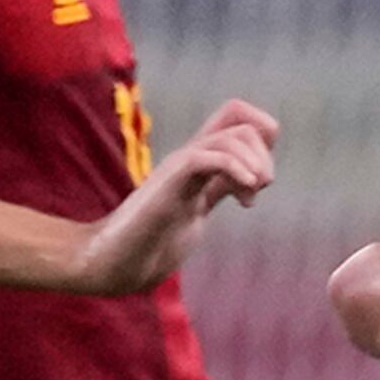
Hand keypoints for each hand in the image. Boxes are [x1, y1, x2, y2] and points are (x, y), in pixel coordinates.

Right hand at [69, 99, 278, 293]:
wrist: (115, 264)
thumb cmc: (151, 244)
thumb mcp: (199, 211)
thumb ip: (220, 190)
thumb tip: (251, 184)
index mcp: (199, 160)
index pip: (236, 115)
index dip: (262, 137)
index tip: (258, 180)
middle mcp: (190, 155)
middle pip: (240, 120)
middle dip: (264, 155)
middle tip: (256, 192)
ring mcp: (178, 166)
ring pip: (231, 137)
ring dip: (255, 166)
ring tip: (249, 199)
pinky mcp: (169, 182)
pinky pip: (208, 158)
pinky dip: (236, 170)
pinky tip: (245, 198)